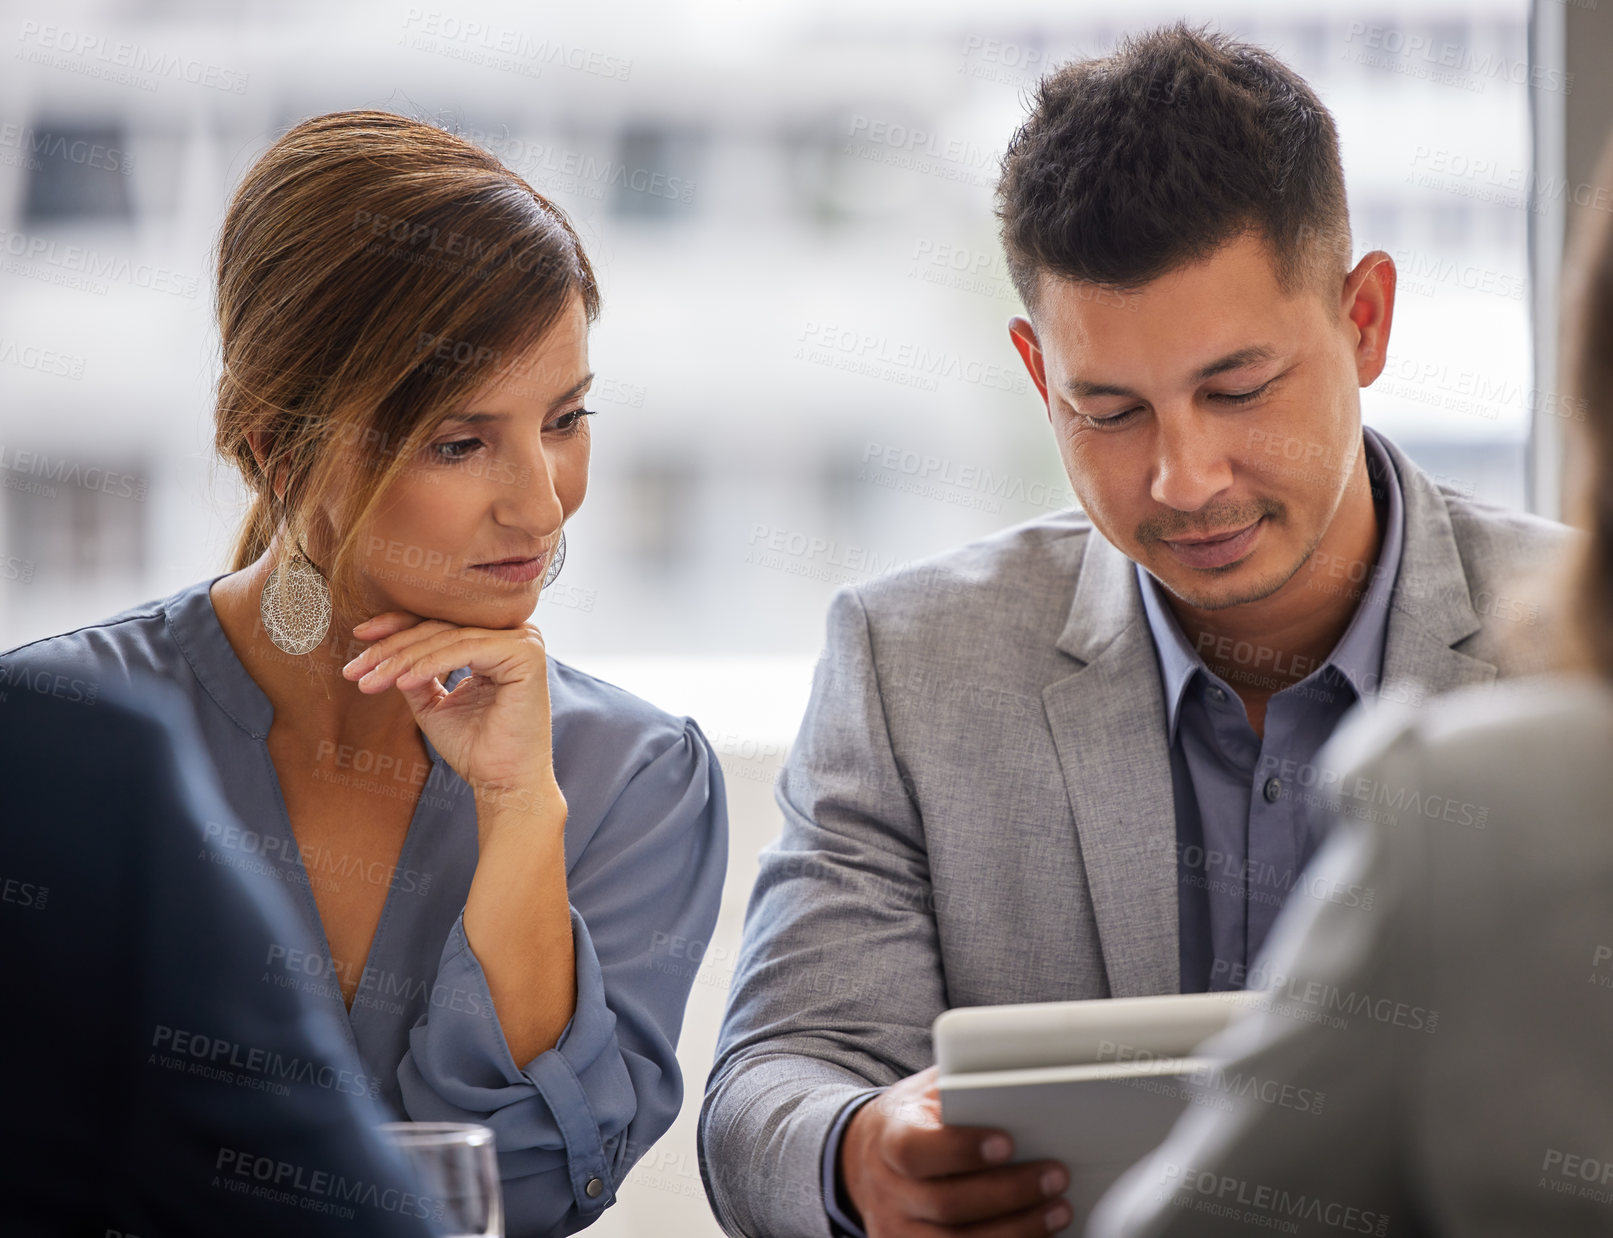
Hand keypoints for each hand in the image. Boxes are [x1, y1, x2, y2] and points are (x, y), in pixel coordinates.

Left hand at [341, 611, 560, 814]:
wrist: (503, 784)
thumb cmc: (475, 749)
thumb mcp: (433, 702)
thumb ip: (415, 671)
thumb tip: (381, 649)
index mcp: (497, 641)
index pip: (442, 622)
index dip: (397, 626)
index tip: (358, 637)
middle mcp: (516, 634)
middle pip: (441, 627)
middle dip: (391, 647)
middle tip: (355, 669)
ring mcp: (524, 641)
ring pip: (448, 638)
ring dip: (403, 659)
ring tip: (371, 681)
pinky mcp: (525, 654)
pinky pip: (465, 650)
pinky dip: (429, 665)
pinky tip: (402, 682)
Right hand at [840, 1066, 1071, 1235]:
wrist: (870, 1160)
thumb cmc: (913, 1121)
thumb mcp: (926, 1092)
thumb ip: (958, 1087)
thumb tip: (1014, 1078)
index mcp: (889, 1139)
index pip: (914, 1151)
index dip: (961, 1150)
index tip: (1008, 1143)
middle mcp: (887, 1191)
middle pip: (946, 1205)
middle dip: (1008, 1193)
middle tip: (1054, 1176)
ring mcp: (896, 1231)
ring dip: (1016, 1231)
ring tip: (1057, 1210)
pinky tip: (1037, 1236)